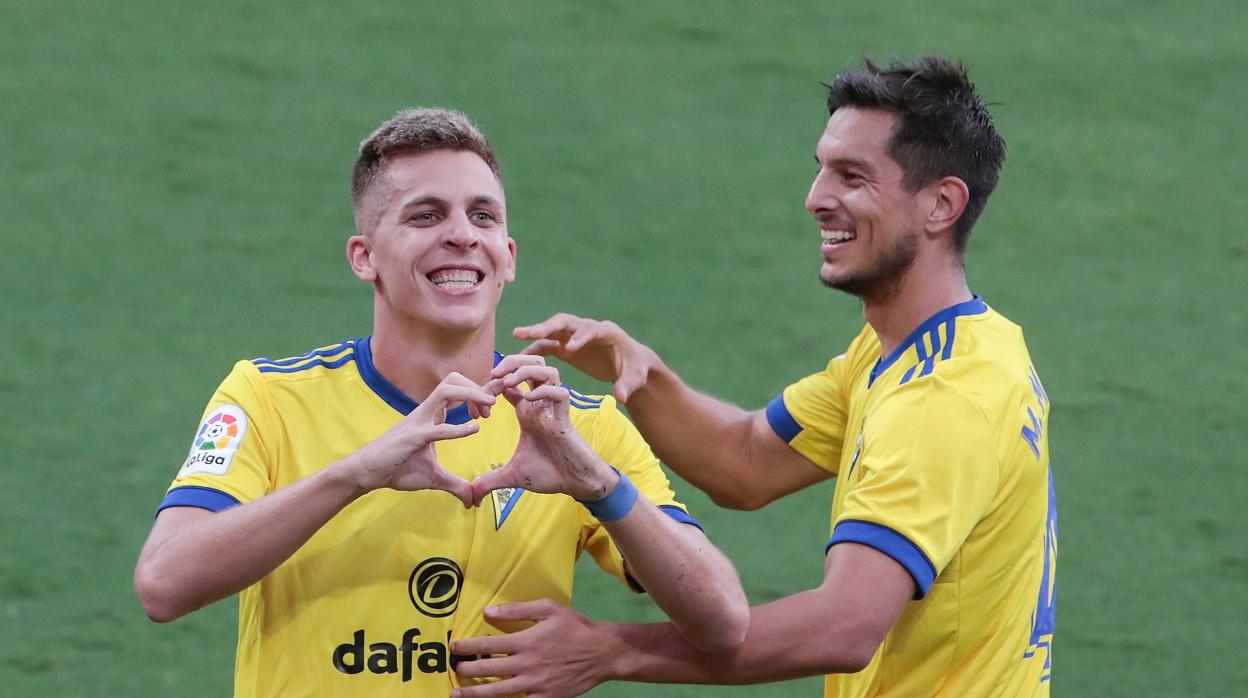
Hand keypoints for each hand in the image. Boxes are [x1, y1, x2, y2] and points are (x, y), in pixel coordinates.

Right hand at [339, 372, 495, 505]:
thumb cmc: (397, 468)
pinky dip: (458, 428)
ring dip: (470, 395)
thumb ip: (455, 485)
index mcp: (431, 415)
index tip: (491, 404)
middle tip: (490, 408)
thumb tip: (472, 500)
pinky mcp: (413, 437)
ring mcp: (419, 422)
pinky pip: (438, 428)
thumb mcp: (434, 477)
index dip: (477, 390)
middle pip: (452, 380)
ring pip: (445, 390)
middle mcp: (425, 412)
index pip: (456, 389)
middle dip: (476, 387)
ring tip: (486, 410)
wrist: (367, 472)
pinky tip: (474, 430)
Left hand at [451, 600, 617, 697]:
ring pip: (498, 692)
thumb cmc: (574, 627)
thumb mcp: (548, 609)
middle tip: (455, 669)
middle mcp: (526, 664)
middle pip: (488, 669)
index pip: (488, 644)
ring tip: (458, 694)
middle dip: (467, 669)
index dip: (468, 646)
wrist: (602, 652)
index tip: (454, 647)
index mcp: (526, 641)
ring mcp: (534, 684)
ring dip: (475, 693)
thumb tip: (488, 611)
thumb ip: (517, 610)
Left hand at [470, 355, 616, 504]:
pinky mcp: (565, 420)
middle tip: (493, 374)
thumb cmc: (550, 474)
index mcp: (528, 412)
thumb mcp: (513, 476)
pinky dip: (545, 391)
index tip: (479, 404)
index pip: (510, 382)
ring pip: (547, 370)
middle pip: (531, 364)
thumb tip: (472, 494)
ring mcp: (554, 410)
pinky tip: (529, 400)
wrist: (576, 484)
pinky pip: (560, 394)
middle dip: (512, 362)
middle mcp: (541, 405)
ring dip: (527, 370)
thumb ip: (491, 480)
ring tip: (509, 383)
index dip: (493, 384)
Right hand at [513, 314, 656, 402]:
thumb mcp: (635, 378)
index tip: (568, 349)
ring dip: (535, 333)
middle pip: (566, 322)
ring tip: (516, 335)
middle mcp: (587, 329)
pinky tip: (520, 358)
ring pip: (553, 330)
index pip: (591, 331)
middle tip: (530, 333)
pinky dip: (535, 350)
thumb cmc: (635, 369)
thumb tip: (621, 398)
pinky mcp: (566, 347)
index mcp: (607, 332)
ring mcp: (575, 336)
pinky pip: (548, 345)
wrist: (629, 364)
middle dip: (548, 326)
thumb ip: (627, 386)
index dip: (580, 338)